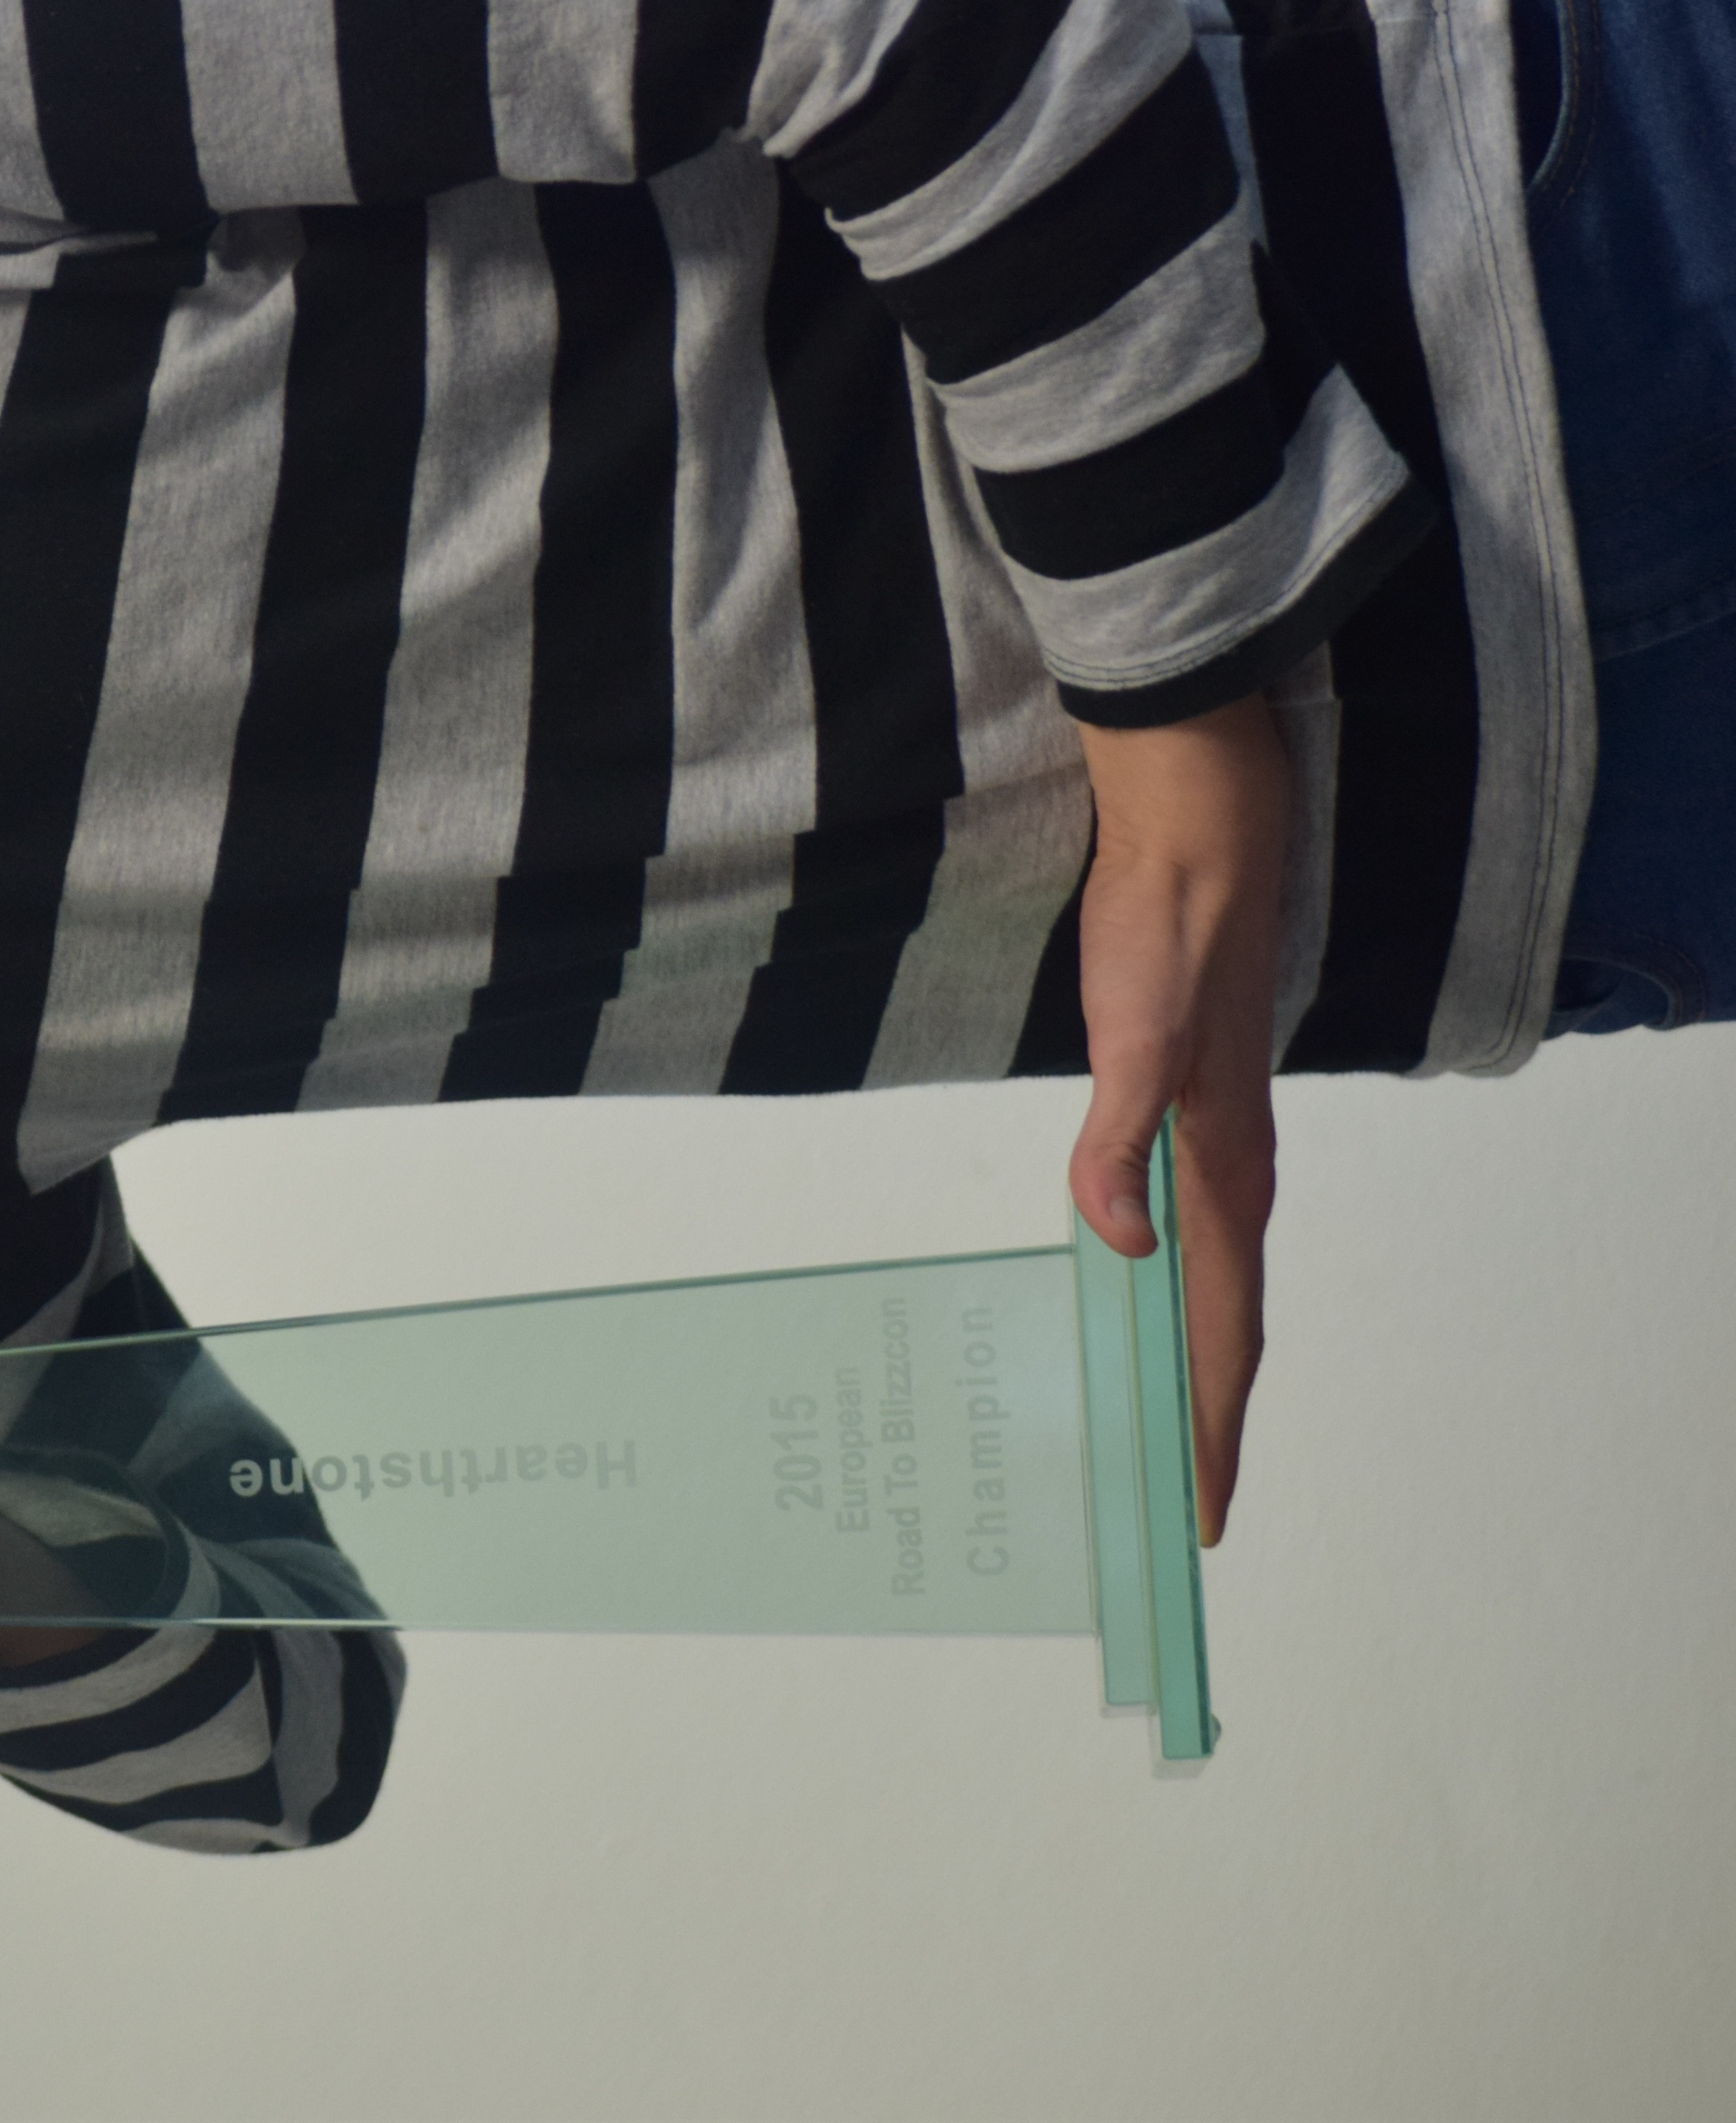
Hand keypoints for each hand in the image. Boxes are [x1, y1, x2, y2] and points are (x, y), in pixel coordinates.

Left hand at [1067, 693, 1288, 1546]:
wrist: (1197, 843)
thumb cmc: (1165, 935)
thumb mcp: (1131, 1033)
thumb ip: (1120, 1136)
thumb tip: (1119, 1240)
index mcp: (1224, 1172)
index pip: (1220, 1329)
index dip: (1208, 1423)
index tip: (1201, 1509)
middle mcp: (1232, 1172)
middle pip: (1225, 1326)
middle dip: (1207, 1421)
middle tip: (1188, 1509)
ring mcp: (1216, 1145)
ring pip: (1214, 1285)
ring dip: (1196, 1363)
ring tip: (1173, 1433)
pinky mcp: (1191, 1111)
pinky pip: (1193, 1234)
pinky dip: (1174, 1291)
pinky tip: (1143, 1300)